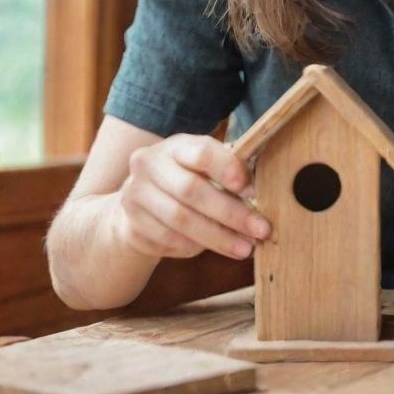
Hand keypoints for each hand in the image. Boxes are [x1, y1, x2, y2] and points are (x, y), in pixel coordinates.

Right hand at [116, 133, 270, 260]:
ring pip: (181, 221)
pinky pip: (169, 240)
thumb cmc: (188, 179)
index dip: (229, 170)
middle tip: (261, 229)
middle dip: (232, 213)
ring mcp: (135, 195)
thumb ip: (230, 171)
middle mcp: (149, 165)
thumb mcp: (206, 167)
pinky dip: (195, 247)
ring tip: (245, 247)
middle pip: (192, 191)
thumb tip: (257, 192)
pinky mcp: (132, 224)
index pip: (201, 152)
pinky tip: (216, 248)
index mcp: (175, 146)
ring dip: (218, 237)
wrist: (141, 202)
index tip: (253, 191)